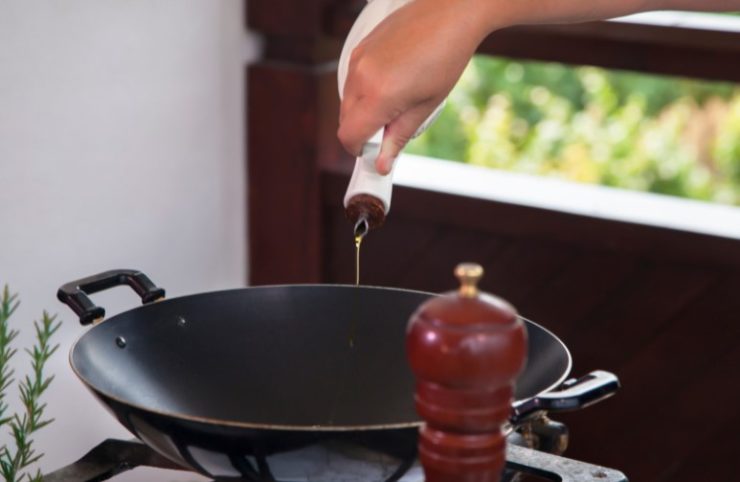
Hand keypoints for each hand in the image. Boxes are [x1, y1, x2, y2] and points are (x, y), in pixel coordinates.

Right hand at [337, 0, 493, 173]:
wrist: (451, 12)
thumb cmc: (446, 56)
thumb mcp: (427, 105)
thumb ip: (399, 136)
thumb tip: (383, 164)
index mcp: (379, 95)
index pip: (349, 136)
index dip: (361, 151)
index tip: (377, 153)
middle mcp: (361, 76)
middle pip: (345, 121)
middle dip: (364, 132)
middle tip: (392, 128)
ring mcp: (357, 59)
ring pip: (347, 101)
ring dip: (364, 111)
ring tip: (397, 101)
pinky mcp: (360, 47)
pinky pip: (353, 81)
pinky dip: (365, 91)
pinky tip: (393, 82)